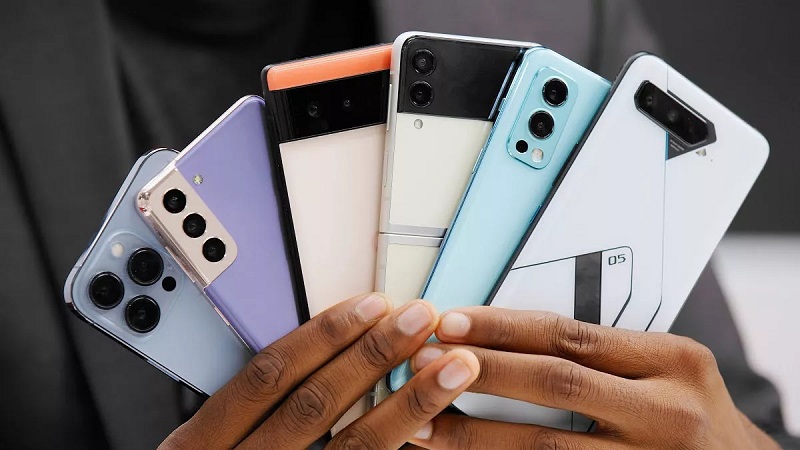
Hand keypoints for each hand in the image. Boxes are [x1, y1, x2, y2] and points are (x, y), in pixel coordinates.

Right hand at [158, 293, 479, 449]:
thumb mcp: (214, 444)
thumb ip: (255, 405)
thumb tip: (325, 346)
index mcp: (206, 442)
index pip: (269, 374)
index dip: (323, 334)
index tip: (370, 305)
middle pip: (314, 402)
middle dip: (372, 354)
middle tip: (418, 319)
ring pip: (353, 444)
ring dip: (408, 400)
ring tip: (450, 365)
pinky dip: (402, 439)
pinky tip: (436, 422)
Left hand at [408, 307, 779, 449]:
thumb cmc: (694, 414)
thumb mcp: (668, 370)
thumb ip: (605, 354)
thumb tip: (507, 338)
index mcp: (673, 362)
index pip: (572, 334)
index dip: (503, 328)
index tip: (451, 322)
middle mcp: (665, 412)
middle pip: (554, 383)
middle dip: (481, 371)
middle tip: (423, 362)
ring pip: (545, 447)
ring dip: (476, 435)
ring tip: (424, 424)